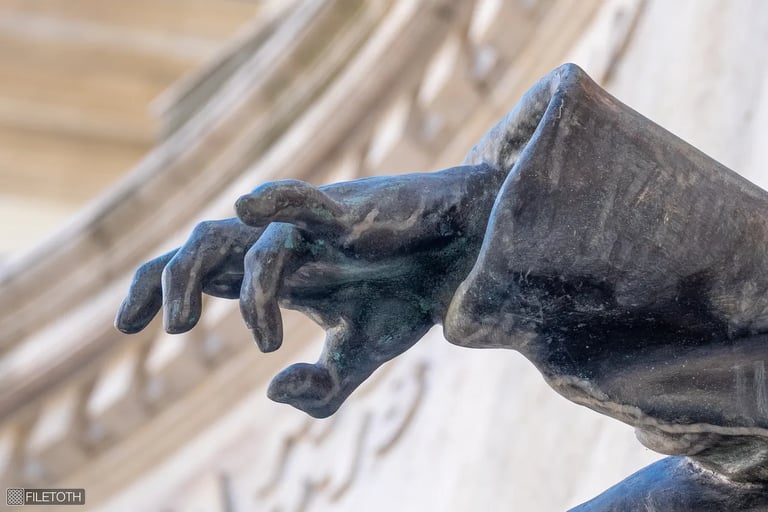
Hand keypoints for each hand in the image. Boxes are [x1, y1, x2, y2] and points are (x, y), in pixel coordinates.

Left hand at [116, 164, 504, 416]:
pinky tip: (247, 211)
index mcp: (279, 274)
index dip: (157, 289)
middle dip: (167, 281)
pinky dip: (274, 201)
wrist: (462, 260)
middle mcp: (283, 245)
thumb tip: (270, 391)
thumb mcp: (363, 355)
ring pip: (239, 236)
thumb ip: (320, 386)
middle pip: (202, 247)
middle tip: (171, 330)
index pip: (203, 271)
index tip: (129, 326)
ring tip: (232, 331)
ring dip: (219, 276)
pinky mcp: (347, 211)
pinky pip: (302, 200)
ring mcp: (310, 227)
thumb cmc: (410, 294)